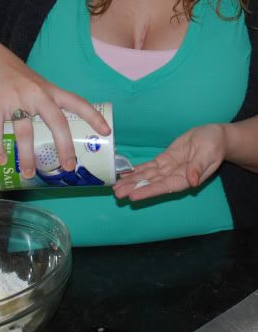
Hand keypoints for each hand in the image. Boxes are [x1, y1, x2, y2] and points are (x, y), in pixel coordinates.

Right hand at [0, 41, 109, 178]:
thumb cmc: (12, 74)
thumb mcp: (35, 83)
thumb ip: (45, 103)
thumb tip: (54, 133)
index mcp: (49, 90)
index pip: (77, 103)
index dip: (93, 117)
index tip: (106, 132)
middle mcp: (36, 94)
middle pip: (56, 122)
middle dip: (64, 146)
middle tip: (68, 167)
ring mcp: (15, 99)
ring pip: (25, 132)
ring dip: (27, 156)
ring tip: (29, 174)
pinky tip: (1, 160)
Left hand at [113, 124, 227, 200]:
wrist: (215, 136)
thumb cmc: (214, 145)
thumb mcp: (209, 153)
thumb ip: (199, 167)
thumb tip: (193, 181)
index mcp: (186, 178)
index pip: (164, 187)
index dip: (148, 191)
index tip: (133, 196)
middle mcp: (174, 176)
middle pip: (151, 183)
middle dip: (134, 188)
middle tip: (117, 193)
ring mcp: (168, 168)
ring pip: (147, 176)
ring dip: (132, 181)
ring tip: (116, 187)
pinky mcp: (165, 159)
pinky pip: (149, 166)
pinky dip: (136, 170)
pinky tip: (124, 173)